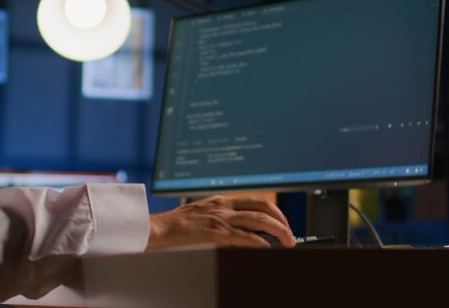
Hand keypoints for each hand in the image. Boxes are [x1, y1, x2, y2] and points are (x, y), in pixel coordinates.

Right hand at [146, 194, 294, 248]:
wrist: (158, 227)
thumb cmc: (176, 225)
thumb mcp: (202, 215)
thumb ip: (220, 218)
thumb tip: (239, 230)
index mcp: (221, 200)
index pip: (255, 200)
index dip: (273, 211)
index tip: (282, 223)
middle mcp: (224, 205)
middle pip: (263, 205)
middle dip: (281, 219)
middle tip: (290, 234)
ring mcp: (221, 217)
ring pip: (259, 219)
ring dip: (278, 231)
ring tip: (287, 242)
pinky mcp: (216, 231)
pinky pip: (245, 236)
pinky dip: (260, 242)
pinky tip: (267, 248)